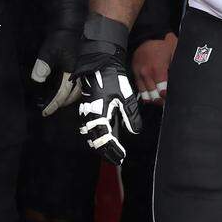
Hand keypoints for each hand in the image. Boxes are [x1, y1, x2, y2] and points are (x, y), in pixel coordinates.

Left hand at [31, 0, 85, 116]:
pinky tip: (64, 84)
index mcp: (74, 74)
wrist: (74, 21)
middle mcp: (82, 74)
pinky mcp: (83, 63)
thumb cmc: (63, 36)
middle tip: (51, 106)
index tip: (45, 112)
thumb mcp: (50, 50)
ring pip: (78, 88)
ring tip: (58, 98)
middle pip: (73, 95)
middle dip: (62, 102)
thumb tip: (37, 79)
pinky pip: (78, 80)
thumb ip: (43, 66)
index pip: (63, 95)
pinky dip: (71, 86)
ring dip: (68, 95)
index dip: (53, 105)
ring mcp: (84, 69)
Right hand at [75, 41, 141, 165]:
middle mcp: (90, 114)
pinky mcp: (88, 106)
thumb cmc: (112, 78)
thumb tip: (134, 131)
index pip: (104, 138)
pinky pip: (90, 125)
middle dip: (105, 151)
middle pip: (94, 139)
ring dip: (100, 143)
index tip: (121, 157)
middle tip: (116, 159)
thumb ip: (130, 115)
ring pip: (90, 132)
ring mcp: (87, 110)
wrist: (99, 62)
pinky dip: (96, 134)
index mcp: (98, 113)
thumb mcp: (125, 96)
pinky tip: (103, 135)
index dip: (112, 149)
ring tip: (110, 152)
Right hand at [132, 32, 175, 103]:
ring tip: (160, 100)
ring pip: (145, 95)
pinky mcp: (134, 74)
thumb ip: (178, 66)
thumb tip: (186, 78)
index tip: (172, 99)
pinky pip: (139, 89)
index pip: (163, 91)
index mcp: (157, 69)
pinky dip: (146, 94)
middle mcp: (146, 74)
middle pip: (154, 95)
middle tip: (168, 102)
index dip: (168, 97)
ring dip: (153, 99)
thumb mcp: (174, 52)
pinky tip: (152, 96)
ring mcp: (139, 75)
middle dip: (162, 101)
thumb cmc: (162, 45)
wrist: (145, 37)